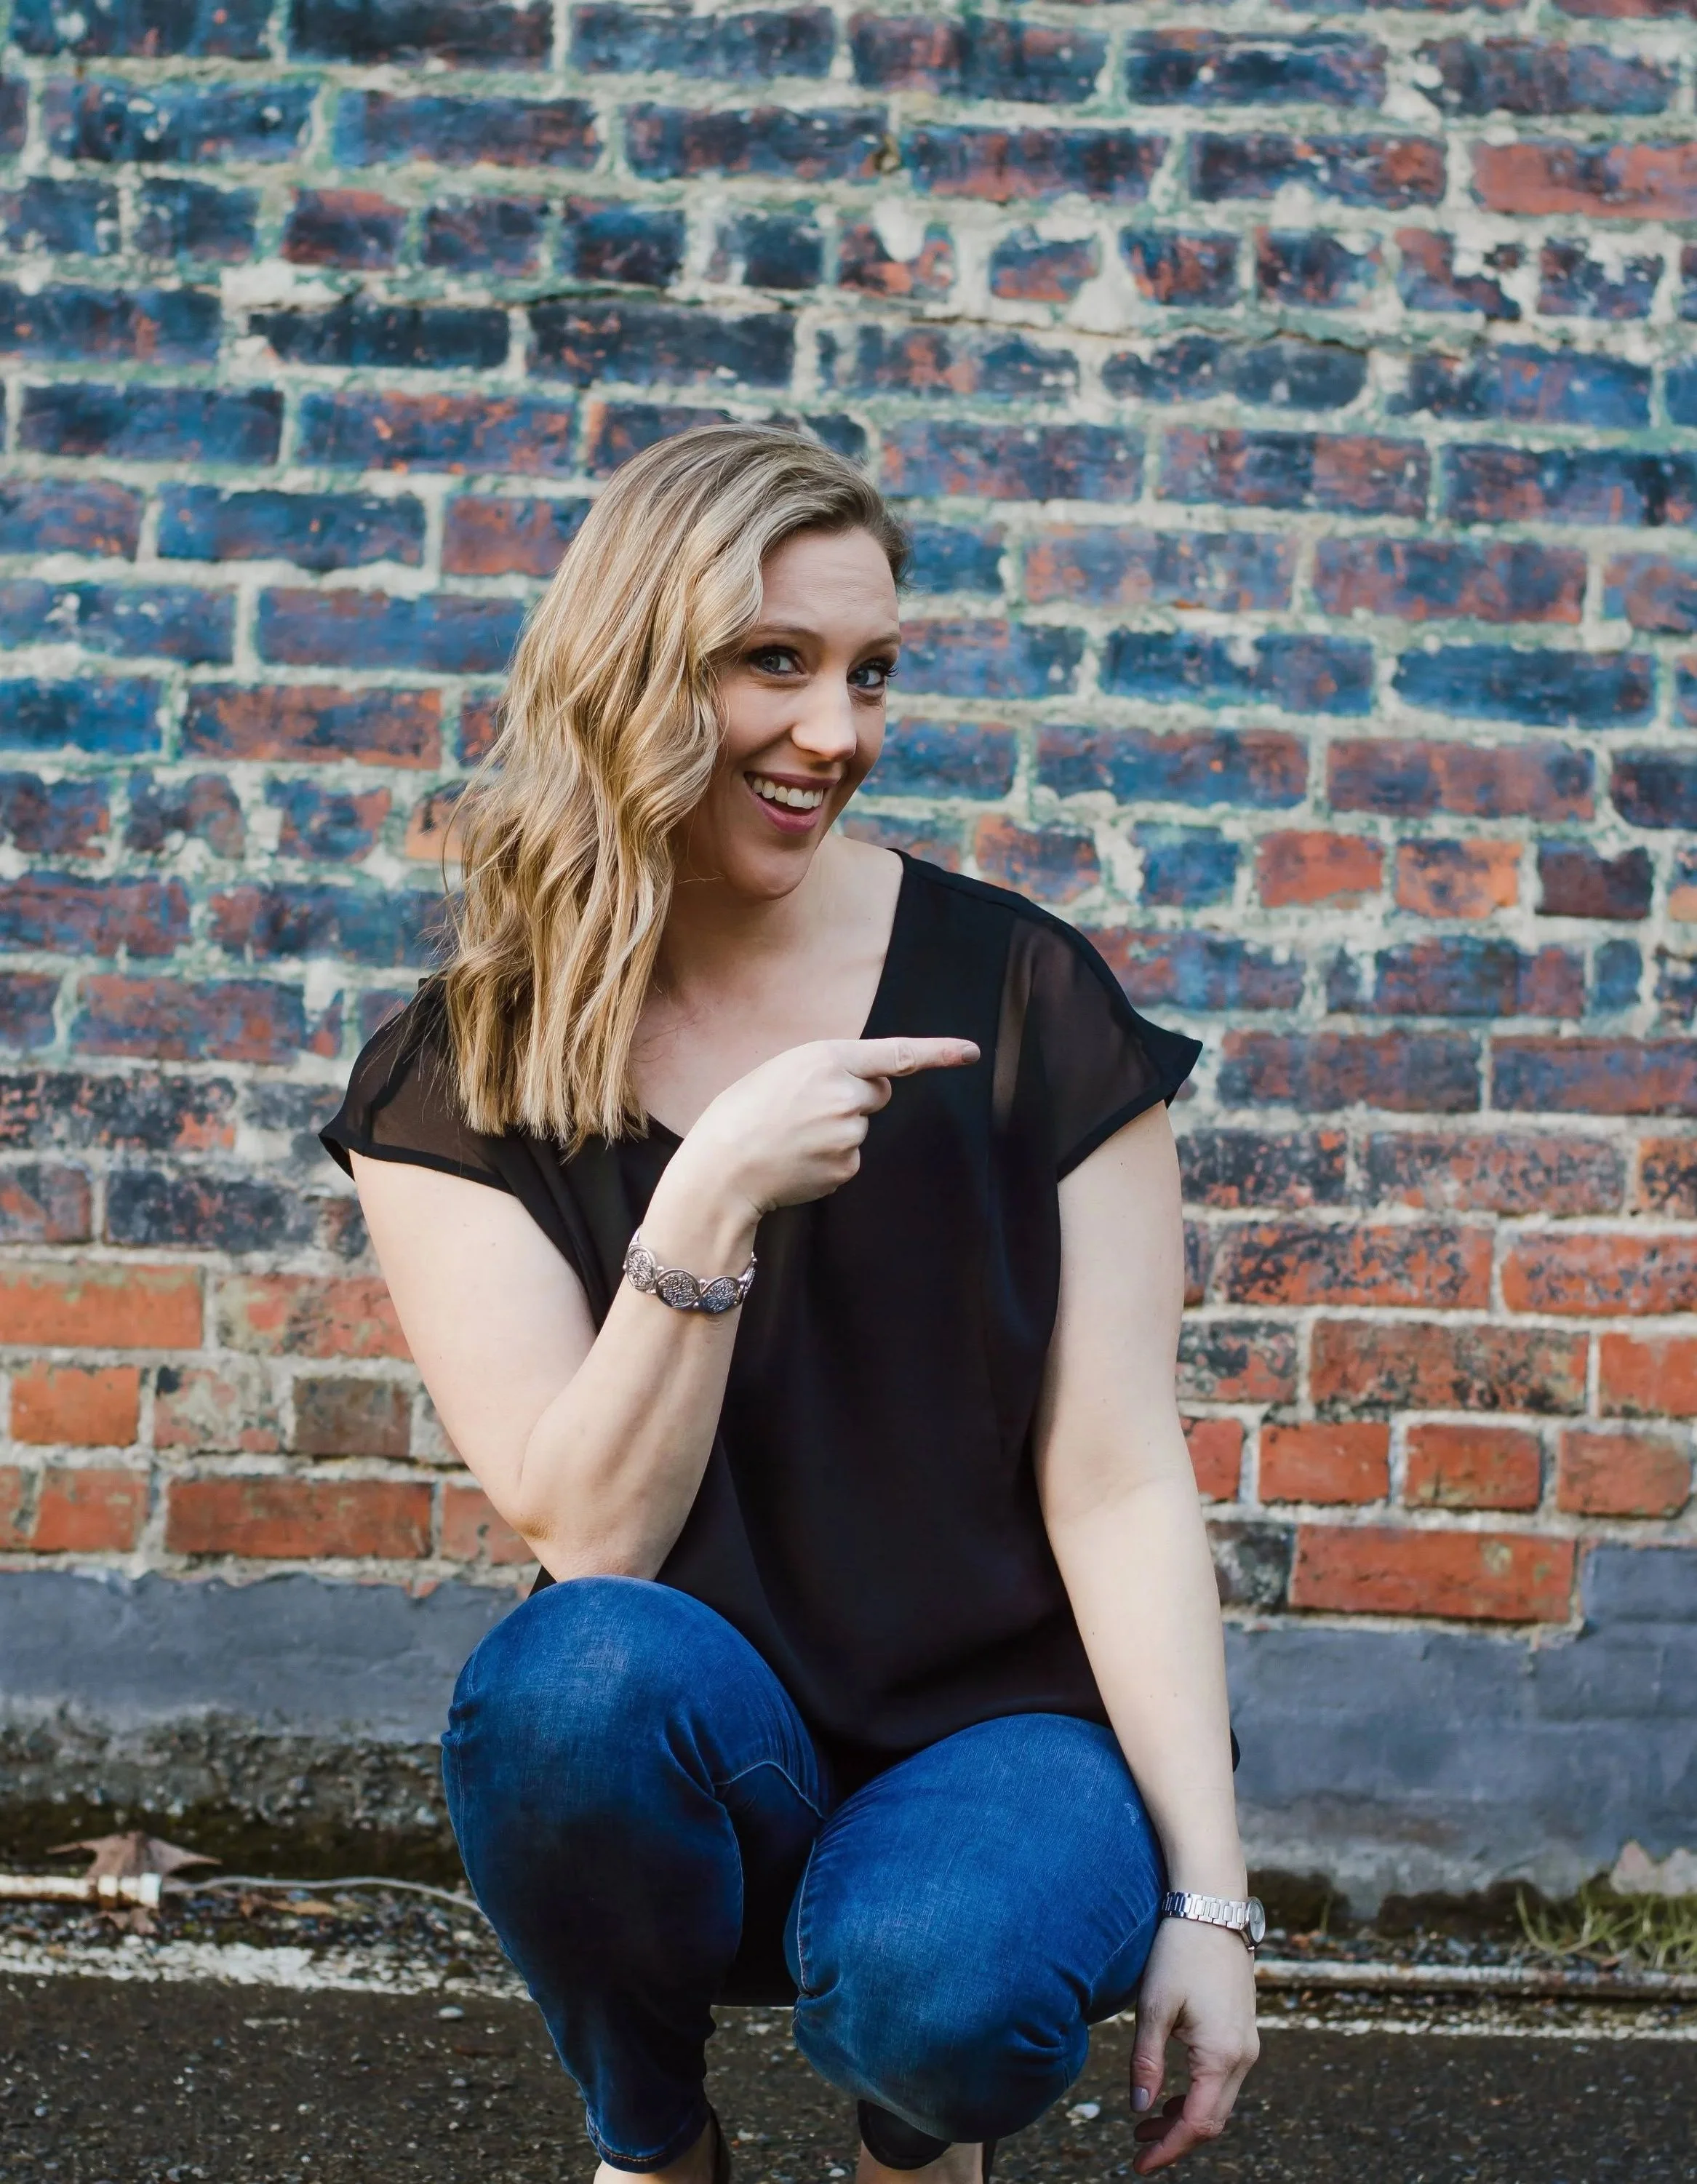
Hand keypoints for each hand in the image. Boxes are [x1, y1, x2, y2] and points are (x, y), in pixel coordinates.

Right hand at [666, 1037, 978, 1226]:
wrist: (720, 1170)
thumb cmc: (739, 1114)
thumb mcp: (780, 1070)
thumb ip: (826, 1070)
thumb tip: (861, 1088)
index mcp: (828, 1059)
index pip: (897, 1054)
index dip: (939, 1052)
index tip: (971, 1052)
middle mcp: (847, 1094)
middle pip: (876, 1093)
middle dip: (853, 1098)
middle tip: (804, 1110)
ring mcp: (850, 1134)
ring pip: (858, 1128)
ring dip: (833, 1131)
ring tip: (789, 1137)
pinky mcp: (846, 1168)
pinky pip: (847, 1158)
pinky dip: (827, 1160)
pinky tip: (794, 1161)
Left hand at [1128, 1918, 1258, 2172]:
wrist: (1212, 1908)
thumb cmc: (1178, 1952)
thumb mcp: (1154, 2007)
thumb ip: (1147, 2062)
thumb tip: (1140, 2109)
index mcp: (1221, 2054)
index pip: (1198, 2124)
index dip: (1168, 2150)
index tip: (1138, 2166)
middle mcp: (1243, 2056)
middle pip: (1213, 2120)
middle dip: (1176, 2139)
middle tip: (1137, 2148)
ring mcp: (1247, 2045)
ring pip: (1220, 2102)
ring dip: (1187, 2118)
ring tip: (1146, 2123)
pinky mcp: (1243, 2032)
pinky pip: (1224, 2081)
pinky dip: (1198, 2096)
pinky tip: (1171, 2094)